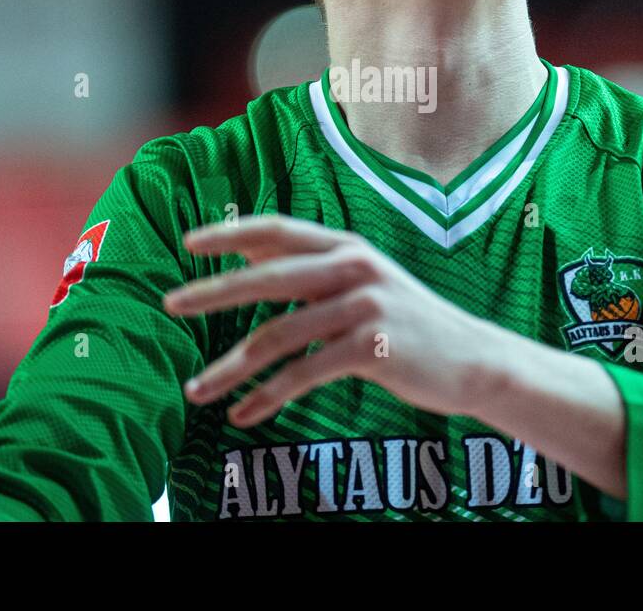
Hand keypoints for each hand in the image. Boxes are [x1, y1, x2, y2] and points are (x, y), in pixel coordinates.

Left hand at [163, 214, 508, 426]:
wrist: (473, 360)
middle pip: (267, 278)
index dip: (231, 233)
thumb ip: (315, 267)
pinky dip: (266, 397)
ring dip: (230, 367)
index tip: (188, 242)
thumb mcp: (366, 281)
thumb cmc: (411, 323)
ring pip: (277, 336)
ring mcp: (363, 307)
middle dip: (212, 291)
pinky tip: (243, 414)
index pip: (278, 229)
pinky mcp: (370, 348)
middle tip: (169, 304)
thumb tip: (249, 256)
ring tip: (196, 390)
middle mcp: (354, 268)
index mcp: (347, 246)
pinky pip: (302, 375)